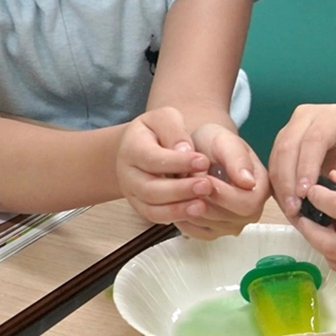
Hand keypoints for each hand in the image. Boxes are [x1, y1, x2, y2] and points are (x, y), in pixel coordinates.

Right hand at [116, 107, 213, 227]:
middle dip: (180, 189)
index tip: (204, 161)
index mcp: (132, 148)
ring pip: (151, 207)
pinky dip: (174, 216)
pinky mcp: (140, 206)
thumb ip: (174, 132)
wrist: (135, 147)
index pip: (153, 158)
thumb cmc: (155, 130)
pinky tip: (195, 212)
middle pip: (150, 188)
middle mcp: (128, 174)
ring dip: (178, 208)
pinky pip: (155, 216)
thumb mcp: (164, 119)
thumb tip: (185, 150)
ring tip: (203, 205)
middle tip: (207, 185)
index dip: (178, 162)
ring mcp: (132, 193)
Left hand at [183, 123, 269, 239]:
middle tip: (187, 182)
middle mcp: (252, 209)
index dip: (223, 195)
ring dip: (192, 208)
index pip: (247, 204)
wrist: (199, 150)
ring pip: (211, 227)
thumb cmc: (213, 142)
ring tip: (183, 187)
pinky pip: (197, 233)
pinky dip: (184, 217)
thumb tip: (248, 182)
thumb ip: (236, 159)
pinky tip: (181, 198)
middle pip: (230, 219)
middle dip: (205, 201)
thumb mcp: (224, 141)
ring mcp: (233, 223)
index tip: (204, 179)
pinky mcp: (214, 231)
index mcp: (261, 186)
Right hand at [268, 103, 335, 220]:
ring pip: (277, 154)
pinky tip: (286, 203)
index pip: (315, 139)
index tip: (304, 194)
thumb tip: (326, 198)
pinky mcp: (281, 139)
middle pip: (290, 145)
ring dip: (280, 185)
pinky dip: (277, 185)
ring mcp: (292, 125)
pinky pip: (273, 162)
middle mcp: (309, 115)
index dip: (306, 167)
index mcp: (334, 116)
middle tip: (294, 208)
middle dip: (289, 180)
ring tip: (290, 210)